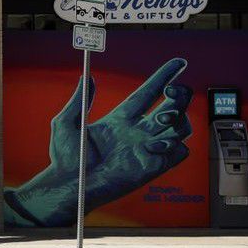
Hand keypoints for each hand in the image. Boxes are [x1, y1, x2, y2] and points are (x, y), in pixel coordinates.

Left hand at [8, 58, 192, 226]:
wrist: (70, 185)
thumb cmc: (66, 158)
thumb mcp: (65, 122)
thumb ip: (78, 99)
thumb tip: (86, 77)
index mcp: (120, 119)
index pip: (149, 93)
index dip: (163, 76)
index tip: (178, 62)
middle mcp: (137, 132)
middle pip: (172, 107)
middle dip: (179, 95)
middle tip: (171, 91)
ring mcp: (147, 149)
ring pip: (181, 128)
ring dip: (178, 120)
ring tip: (160, 121)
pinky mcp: (153, 167)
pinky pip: (179, 152)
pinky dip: (174, 144)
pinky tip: (152, 145)